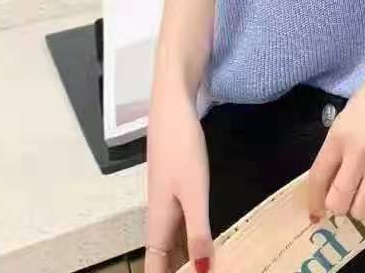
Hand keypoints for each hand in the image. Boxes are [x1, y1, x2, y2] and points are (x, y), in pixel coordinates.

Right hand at [144, 84, 212, 272]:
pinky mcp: (178, 186)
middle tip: (207, 272)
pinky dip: (193, 236)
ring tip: (210, 266)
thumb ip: (197, 232)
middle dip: (179, 270)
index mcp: (158, 222)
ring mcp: (168, 199)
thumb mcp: (194, 193)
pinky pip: (182, 222)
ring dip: (187, 256)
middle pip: (163, 256)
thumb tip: (203, 272)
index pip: (154, 266)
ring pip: (173, 240)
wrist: (173, 108)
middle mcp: (159, 214)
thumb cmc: (181, 150)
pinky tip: (210, 237)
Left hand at [307, 9, 364, 222]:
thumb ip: (341, 142)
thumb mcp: (351, 111)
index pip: (317, 178)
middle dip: (337, 206)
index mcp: (339, 134)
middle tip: (344, 198)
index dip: (313, 200)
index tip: (315, 210)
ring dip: (361, 205)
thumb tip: (333, 174)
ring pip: (362, 209)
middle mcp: (358, 152)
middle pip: (337, 202)